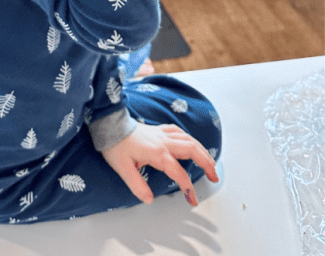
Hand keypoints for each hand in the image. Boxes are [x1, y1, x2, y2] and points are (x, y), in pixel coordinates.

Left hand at [101, 122, 218, 205]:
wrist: (110, 125)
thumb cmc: (115, 146)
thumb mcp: (123, 168)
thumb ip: (137, 185)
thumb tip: (149, 199)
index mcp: (157, 153)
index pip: (179, 172)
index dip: (188, 187)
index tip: (192, 200)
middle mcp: (163, 141)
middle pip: (192, 149)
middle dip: (206, 163)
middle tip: (214, 177)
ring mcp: (162, 134)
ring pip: (188, 139)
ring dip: (202, 150)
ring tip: (210, 162)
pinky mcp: (158, 129)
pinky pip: (179, 131)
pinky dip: (189, 138)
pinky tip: (191, 143)